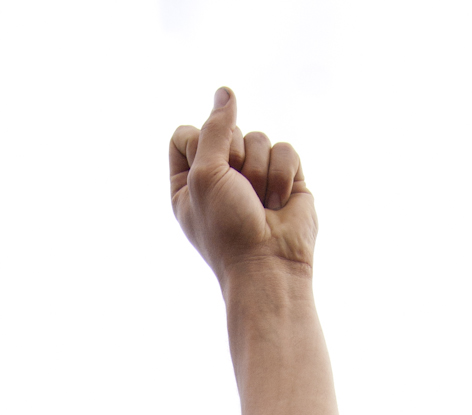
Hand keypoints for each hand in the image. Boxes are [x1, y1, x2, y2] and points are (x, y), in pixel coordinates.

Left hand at [170, 88, 315, 284]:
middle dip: (235, 158)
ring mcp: (255, 177)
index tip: (206, 173)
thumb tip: (225, 92)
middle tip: (238, 193)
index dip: (198, 143)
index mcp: (188, 181)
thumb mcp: (205, 174)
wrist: (269, 265)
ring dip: (260, 171)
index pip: (185, 134)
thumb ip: (213, 129)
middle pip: (226, 130)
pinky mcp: (286, 180)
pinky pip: (286, 149)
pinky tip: (280, 203)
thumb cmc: (228, 229)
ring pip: (259, 137)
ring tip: (260, 204)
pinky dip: (283, 175)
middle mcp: (221, 177)